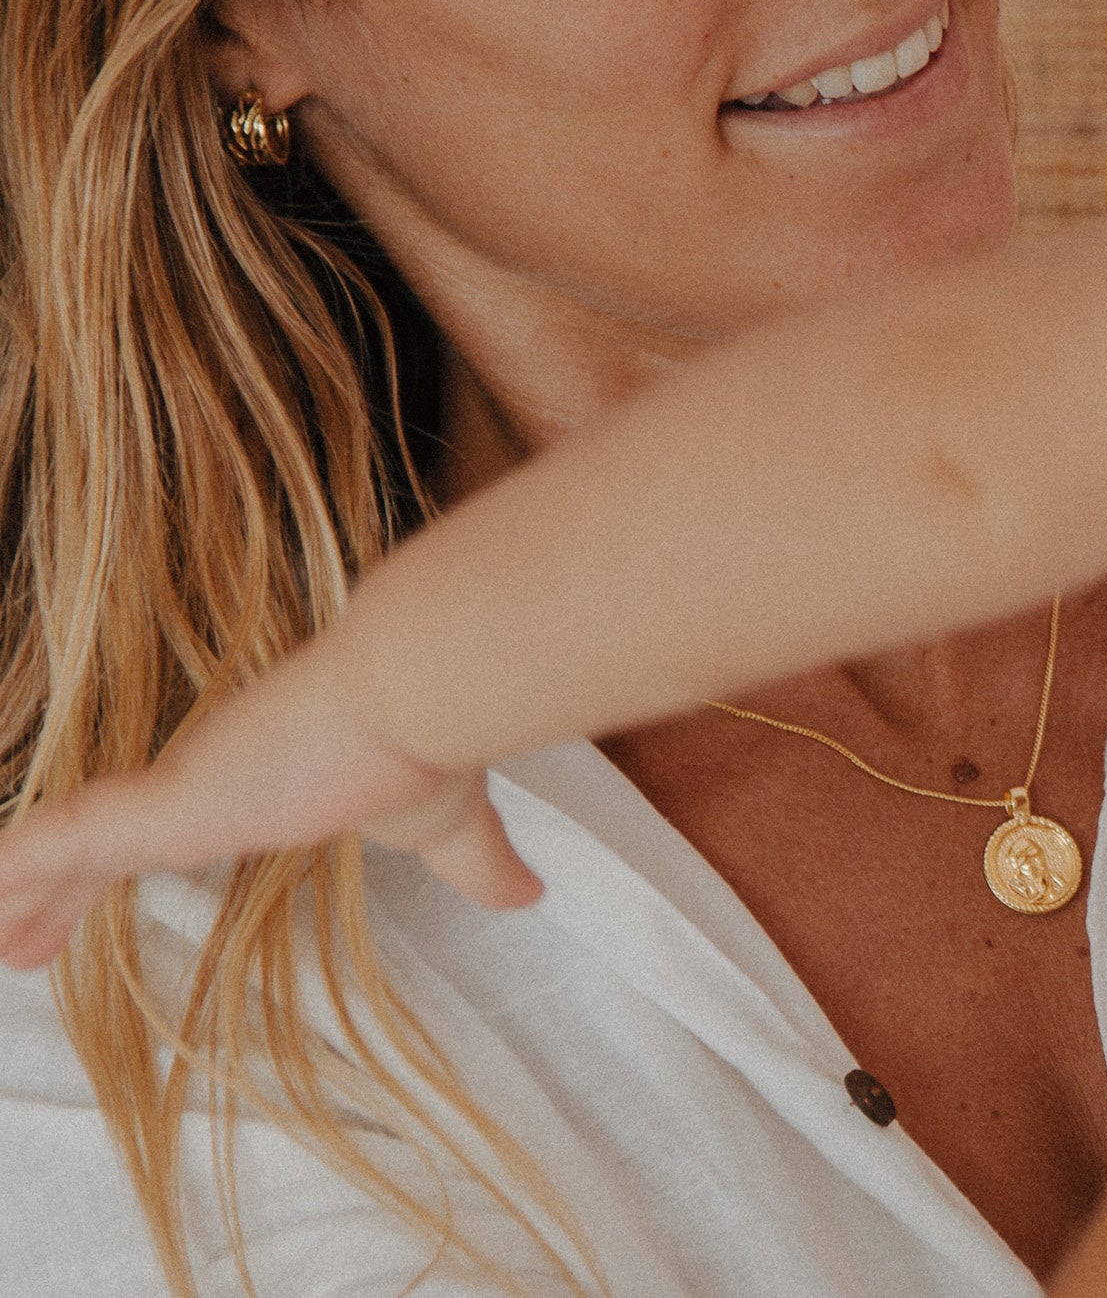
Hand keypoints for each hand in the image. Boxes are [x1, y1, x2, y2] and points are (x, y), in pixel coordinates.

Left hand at [0, 644, 541, 968]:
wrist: (414, 686)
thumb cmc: (426, 744)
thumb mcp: (448, 826)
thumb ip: (477, 865)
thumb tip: (531, 896)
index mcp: (260, 782)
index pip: (175, 828)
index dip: (138, 864)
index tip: (106, 895)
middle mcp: (206, 778)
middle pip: (108, 843)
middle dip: (60, 896)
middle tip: (22, 943)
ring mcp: (177, 788)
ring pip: (67, 850)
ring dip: (23, 898)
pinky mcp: (163, 804)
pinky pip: (55, 845)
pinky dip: (14, 875)